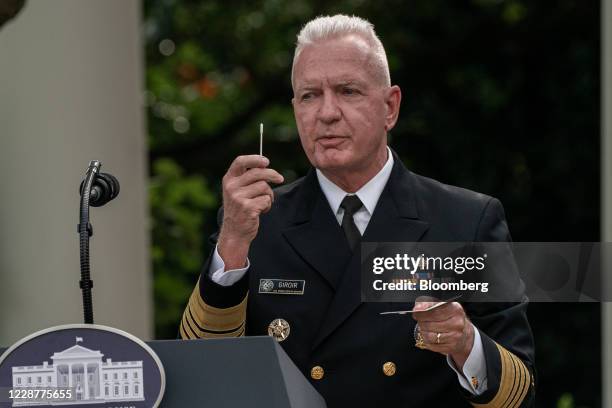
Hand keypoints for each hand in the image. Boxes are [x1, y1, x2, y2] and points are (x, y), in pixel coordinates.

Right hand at [218, 155, 283, 269]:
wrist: (234, 232)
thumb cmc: (240, 209)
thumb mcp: (237, 191)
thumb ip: (247, 178)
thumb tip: (266, 165)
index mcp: (228, 180)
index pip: (240, 161)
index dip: (255, 159)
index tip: (266, 161)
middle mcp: (231, 187)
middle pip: (258, 173)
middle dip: (272, 174)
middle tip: (280, 179)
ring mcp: (238, 197)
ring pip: (264, 187)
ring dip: (269, 195)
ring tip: (263, 203)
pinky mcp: (247, 208)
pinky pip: (266, 199)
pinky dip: (268, 205)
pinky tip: (261, 211)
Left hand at [412, 298, 473, 369]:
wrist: (464, 333)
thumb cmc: (450, 317)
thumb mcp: (442, 306)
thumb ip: (428, 304)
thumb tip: (417, 308)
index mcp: (455, 310)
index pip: (434, 311)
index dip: (422, 312)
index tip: (415, 312)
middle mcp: (457, 323)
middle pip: (430, 324)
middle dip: (421, 322)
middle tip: (421, 320)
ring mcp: (455, 336)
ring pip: (429, 336)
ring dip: (423, 332)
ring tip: (425, 328)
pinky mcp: (451, 347)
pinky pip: (432, 345)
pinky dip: (427, 341)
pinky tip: (431, 336)